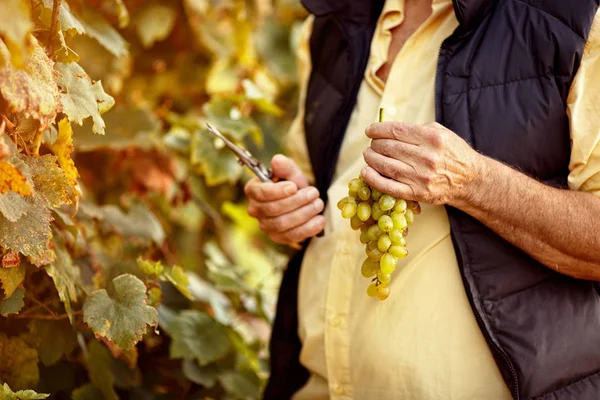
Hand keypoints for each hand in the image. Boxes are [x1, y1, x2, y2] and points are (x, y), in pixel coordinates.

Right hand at [245, 154, 324, 245]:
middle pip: (273, 209)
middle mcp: (255, 209)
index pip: (261, 193)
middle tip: (314, 193)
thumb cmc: (292, 185)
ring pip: (282, 224)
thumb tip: (277, 160)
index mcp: (253, 190)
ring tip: (318, 204)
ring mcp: (265, 225)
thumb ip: (285, 167)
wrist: (301, 202)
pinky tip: (319, 220)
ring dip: (304, 214)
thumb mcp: (291, 173)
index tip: (294, 186)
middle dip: (296, 201)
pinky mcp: (277, 237)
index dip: (278, 191)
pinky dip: (308, 228)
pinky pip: (291, 236)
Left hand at [361, 122, 482, 205]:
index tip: (370, 130)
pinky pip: (388, 186)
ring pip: (385, 165)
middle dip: (374, 144)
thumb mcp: (441, 133)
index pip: (396, 131)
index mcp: (432, 138)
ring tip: (368, 155)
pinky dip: (373, 179)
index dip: (378, 130)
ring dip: (371, 159)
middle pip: (388, 147)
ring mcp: (421, 177)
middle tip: (372, 144)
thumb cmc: (453, 154)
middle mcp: (426, 157)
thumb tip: (389, 129)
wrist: (470, 180)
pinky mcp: (417, 193)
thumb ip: (417, 130)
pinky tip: (365, 171)